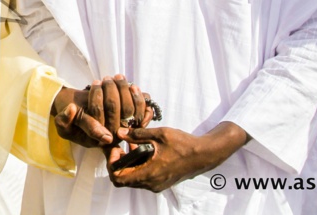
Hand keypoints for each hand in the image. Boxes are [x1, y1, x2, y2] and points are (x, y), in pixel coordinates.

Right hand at [53, 75, 152, 147]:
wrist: (78, 111)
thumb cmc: (69, 118)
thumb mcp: (62, 121)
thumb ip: (65, 119)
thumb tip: (71, 109)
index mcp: (98, 140)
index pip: (101, 120)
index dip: (98, 100)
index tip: (95, 84)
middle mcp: (114, 136)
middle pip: (118, 112)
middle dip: (112, 90)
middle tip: (105, 78)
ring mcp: (124, 128)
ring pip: (131, 109)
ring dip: (124, 89)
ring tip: (115, 77)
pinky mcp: (133, 120)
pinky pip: (143, 111)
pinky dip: (141, 98)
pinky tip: (132, 87)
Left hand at [109, 123, 246, 192]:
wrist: (204, 155)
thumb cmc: (184, 144)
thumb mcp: (160, 134)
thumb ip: (138, 134)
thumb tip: (120, 132)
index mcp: (149, 174)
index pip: (118, 178)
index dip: (112, 163)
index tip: (117, 149)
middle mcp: (151, 183)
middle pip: (124, 179)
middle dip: (118, 162)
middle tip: (121, 146)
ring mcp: (156, 185)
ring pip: (132, 179)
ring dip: (128, 164)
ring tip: (131, 145)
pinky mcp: (161, 182)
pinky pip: (142, 178)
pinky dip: (137, 165)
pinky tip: (141, 150)